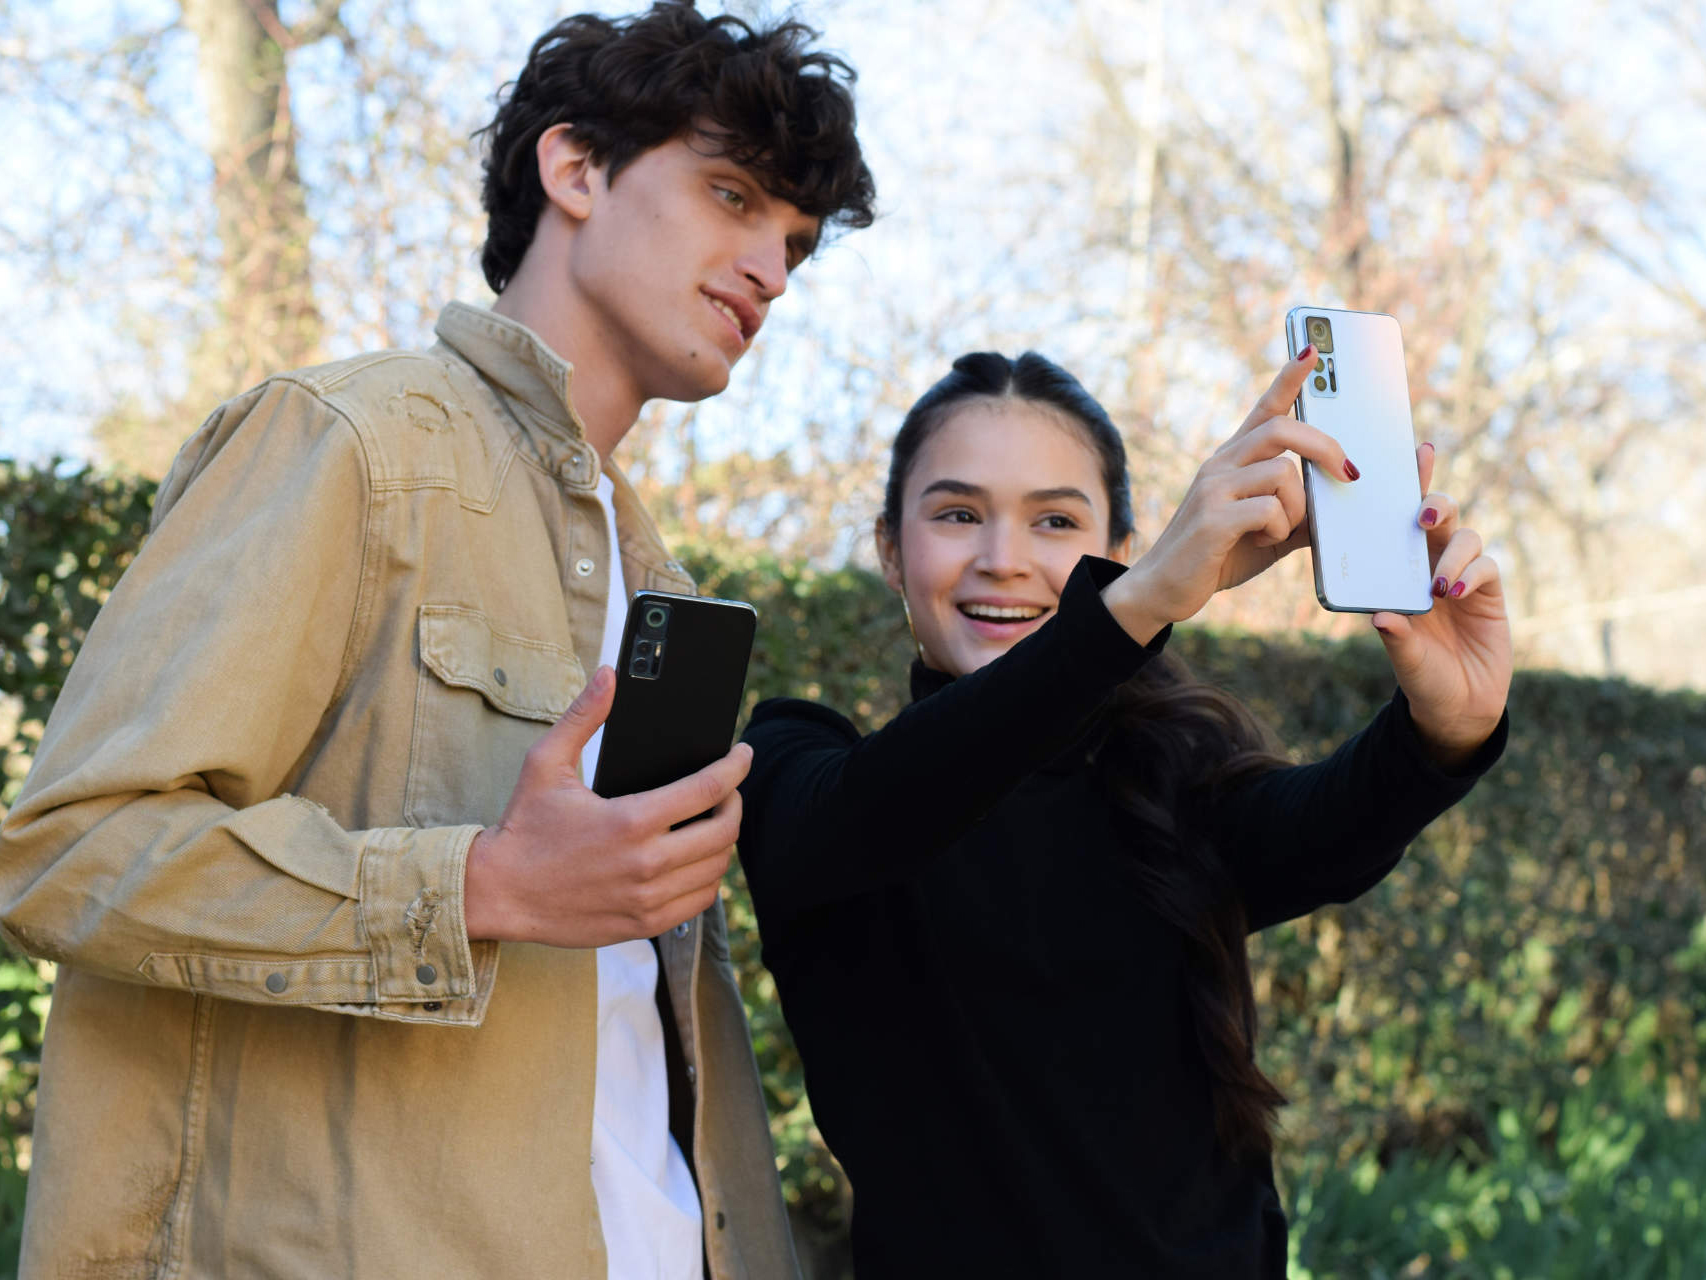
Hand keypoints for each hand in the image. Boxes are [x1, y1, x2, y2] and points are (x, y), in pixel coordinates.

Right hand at [463, 665, 750, 946]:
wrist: (498, 893)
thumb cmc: (524, 827)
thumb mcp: (546, 763)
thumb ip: (583, 716)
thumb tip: (608, 675)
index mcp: (629, 820)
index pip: (708, 789)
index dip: (736, 767)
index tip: (744, 753)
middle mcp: (645, 863)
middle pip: (724, 831)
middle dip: (735, 802)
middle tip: (728, 789)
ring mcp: (647, 899)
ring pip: (716, 868)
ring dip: (724, 841)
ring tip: (714, 821)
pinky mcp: (643, 924)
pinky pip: (699, 901)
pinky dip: (708, 878)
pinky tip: (697, 860)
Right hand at [1103, 345, 1356, 640]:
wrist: (1164, 589)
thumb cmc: (1219, 556)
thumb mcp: (1270, 532)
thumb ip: (1302, 513)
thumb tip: (1344, 505)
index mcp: (1234, 461)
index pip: (1265, 408)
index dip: (1289, 379)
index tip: (1312, 351)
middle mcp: (1221, 464)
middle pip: (1283, 428)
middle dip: (1326, 448)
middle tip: (1349, 474)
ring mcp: (1213, 488)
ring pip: (1283, 473)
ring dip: (1298, 509)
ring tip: (1277, 533)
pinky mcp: (1213, 518)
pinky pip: (1269, 510)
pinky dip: (1278, 530)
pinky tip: (1261, 543)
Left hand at [1369, 443, 1511, 767]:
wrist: (1460, 708)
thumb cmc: (1423, 678)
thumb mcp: (1405, 660)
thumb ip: (1397, 639)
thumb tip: (1381, 617)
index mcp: (1398, 572)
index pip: (1396, 523)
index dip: (1404, 488)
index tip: (1408, 457)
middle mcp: (1428, 566)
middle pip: (1436, 517)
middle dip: (1431, 505)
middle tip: (1420, 519)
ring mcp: (1462, 576)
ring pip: (1465, 537)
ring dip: (1451, 553)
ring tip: (1438, 585)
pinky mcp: (1490, 592)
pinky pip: (1486, 567)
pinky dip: (1471, 573)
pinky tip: (1455, 593)